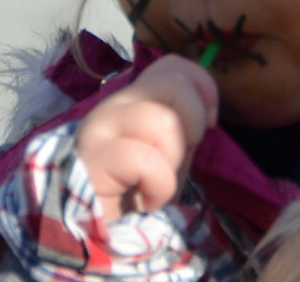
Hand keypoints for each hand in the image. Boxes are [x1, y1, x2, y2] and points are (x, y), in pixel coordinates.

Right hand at [77, 54, 218, 221]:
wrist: (97, 235)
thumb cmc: (137, 191)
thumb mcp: (170, 151)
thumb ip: (184, 124)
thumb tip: (208, 108)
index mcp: (134, 100)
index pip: (170, 64)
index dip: (202, 85)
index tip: (210, 122)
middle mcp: (113, 105)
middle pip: (172, 82)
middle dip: (193, 123)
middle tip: (178, 158)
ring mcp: (98, 128)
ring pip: (162, 119)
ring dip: (174, 159)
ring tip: (159, 182)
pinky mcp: (89, 159)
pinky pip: (144, 159)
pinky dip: (160, 185)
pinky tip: (149, 200)